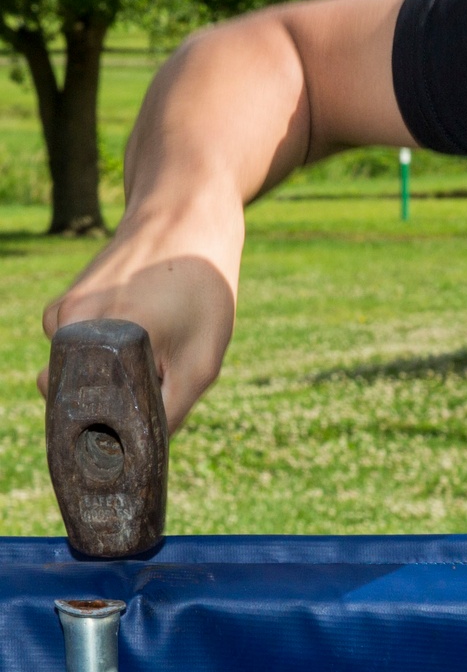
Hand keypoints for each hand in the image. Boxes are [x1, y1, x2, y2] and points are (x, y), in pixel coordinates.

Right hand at [38, 225, 237, 433]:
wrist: (184, 218)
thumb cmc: (201, 287)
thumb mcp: (202, 361)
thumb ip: (172, 413)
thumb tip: (142, 454)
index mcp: (97, 341)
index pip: (90, 420)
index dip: (118, 435)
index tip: (147, 426)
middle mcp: (66, 328)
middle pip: (79, 403)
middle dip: (114, 407)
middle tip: (159, 374)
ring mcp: (59, 316)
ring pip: (77, 380)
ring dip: (110, 379)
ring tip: (154, 344)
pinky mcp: (60, 307)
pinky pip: (74, 356)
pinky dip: (101, 357)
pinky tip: (137, 328)